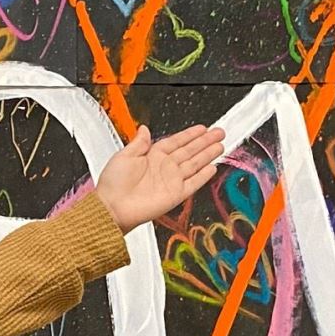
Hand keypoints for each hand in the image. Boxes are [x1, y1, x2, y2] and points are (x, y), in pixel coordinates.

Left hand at [94, 123, 226, 231]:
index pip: (176, 141)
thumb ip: (139, 142)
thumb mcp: (124, 155)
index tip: (203, 128)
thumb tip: (144, 128)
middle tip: (219, 132)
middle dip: (205, 141)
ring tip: (220, 145)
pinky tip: (212, 167)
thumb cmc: (113, 184)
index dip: (190, 135)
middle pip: (190, 151)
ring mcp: (172, 180)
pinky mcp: (175, 194)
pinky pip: (193, 183)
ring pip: (195, 164)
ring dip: (208, 155)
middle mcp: (164, 167)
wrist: (113, 207)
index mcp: (152, 156)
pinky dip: (203, 176)